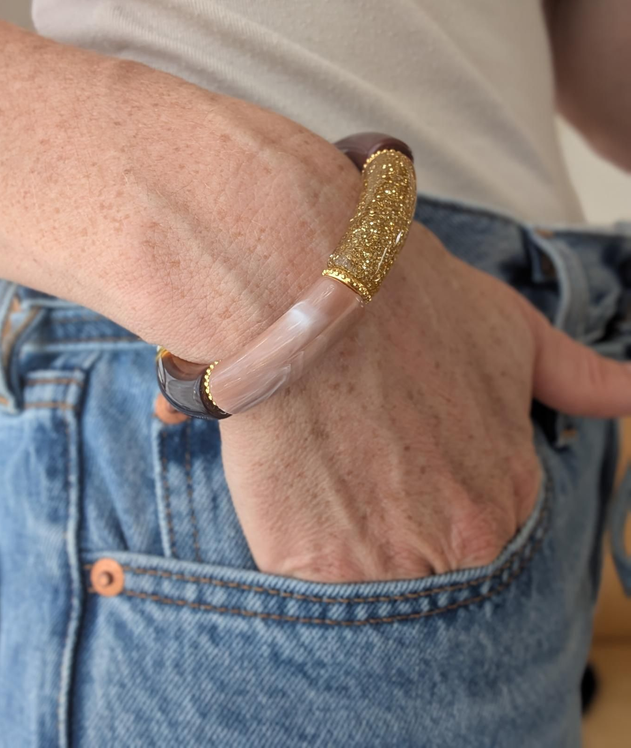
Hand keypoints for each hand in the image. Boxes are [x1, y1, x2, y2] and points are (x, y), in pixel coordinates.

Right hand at [219, 225, 630, 581]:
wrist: (309, 284)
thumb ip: (578, 379)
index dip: (429, 500)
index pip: (477, 536)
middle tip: (352, 468)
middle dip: (389, 529)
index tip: (397, 466)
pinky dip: (292, 544)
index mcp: (508, 497)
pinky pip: (302, 582)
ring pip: (360, 584)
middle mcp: (458, 545)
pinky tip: (289, 484)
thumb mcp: (511, 332)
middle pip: (421, 569)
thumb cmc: (411, 301)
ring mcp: (379, 563)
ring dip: (339, 542)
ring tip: (320, 473)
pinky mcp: (303, 565)